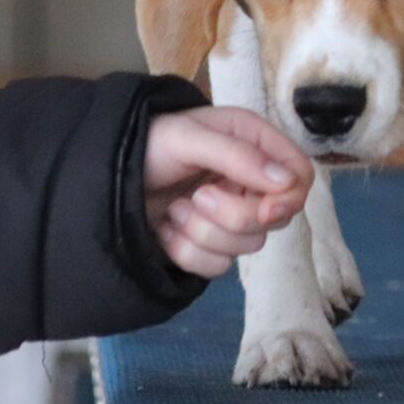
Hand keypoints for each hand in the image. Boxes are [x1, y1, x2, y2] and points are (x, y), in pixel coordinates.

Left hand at [144, 106, 313, 277]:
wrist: (104, 177)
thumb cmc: (147, 144)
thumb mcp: (188, 138)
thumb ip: (237, 156)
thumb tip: (285, 181)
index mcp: (254, 144)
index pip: (299, 175)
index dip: (288, 198)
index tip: (264, 210)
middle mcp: (249, 181)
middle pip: (275, 218)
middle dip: (233, 217)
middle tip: (197, 197)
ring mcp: (230, 216)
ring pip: (246, 245)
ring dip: (203, 232)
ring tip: (174, 210)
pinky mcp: (209, 245)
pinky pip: (217, 265)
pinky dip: (187, 251)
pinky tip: (166, 230)